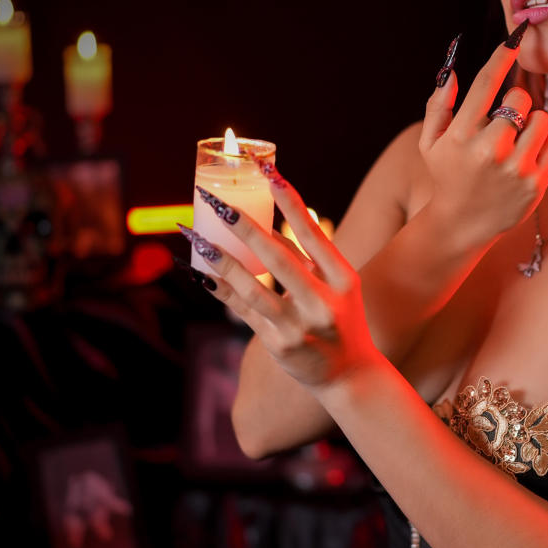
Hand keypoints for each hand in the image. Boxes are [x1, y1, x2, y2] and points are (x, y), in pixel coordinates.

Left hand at [182, 176, 381, 390]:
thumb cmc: (342, 319)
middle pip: (277, 258)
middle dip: (244, 227)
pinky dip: (221, 289)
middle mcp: (323, 302)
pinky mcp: (277, 344)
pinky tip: (202, 272)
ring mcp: (299, 326)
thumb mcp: (340, 288)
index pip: (313, 234)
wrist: (350, 376)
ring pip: (252, 287)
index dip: (290, 202)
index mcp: (344, 279)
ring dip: (221, 260)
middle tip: (218, 203)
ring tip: (197, 237)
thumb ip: (309, 259)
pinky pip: (242, 311)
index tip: (268, 172)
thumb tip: (268, 227)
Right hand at [420, 33, 547, 250]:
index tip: (515, 38)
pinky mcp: (535, 184)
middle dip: (515, 104)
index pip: (486, 84)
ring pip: (543, 119)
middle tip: (505, 121)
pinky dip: (545, 145)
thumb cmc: (447, 177)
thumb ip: (437, 106)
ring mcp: (514, 169)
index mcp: (460, 136)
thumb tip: (450, 71)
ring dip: (533, 123)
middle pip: (520, 99)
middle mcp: (488, 151)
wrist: (461, 226)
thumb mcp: (430, 143)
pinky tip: (527, 157)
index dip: (502, 56)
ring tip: (518, 140)